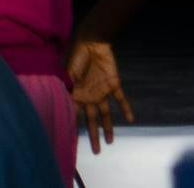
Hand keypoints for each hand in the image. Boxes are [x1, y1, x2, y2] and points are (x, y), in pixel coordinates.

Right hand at [67, 38, 134, 153]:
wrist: (92, 42)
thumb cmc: (77, 56)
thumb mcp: (69, 73)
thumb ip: (68, 89)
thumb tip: (63, 104)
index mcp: (77, 95)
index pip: (77, 116)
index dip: (76, 128)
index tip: (75, 143)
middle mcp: (90, 97)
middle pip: (92, 120)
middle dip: (94, 136)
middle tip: (97, 151)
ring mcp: (102, 92)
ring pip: (106, 114)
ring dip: (109, 128)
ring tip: (110, 142)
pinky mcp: (113, 85)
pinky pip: (121, 99)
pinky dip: (126, 109)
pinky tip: (131, 119)